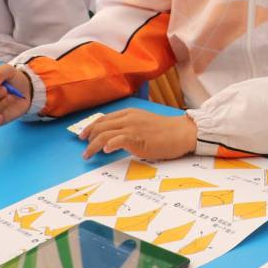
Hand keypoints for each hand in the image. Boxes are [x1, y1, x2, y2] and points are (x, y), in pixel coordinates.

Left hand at [80, 108, 196, 159]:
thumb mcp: (145, 123)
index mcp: (129, 113)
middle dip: (88, 137)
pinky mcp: (137, 138)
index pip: (104, 119)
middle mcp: (128, 118)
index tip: (84, 136)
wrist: (183, 132)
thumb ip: (131, 127)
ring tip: (88, 154)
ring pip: (104, 134)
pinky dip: (108, 145)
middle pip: (100, 126)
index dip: (91, 128)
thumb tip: (118, 138)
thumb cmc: (167, 131)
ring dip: (93, 145)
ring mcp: (132, 127)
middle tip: (84, 149)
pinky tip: (105, 151)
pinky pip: (118, 140)